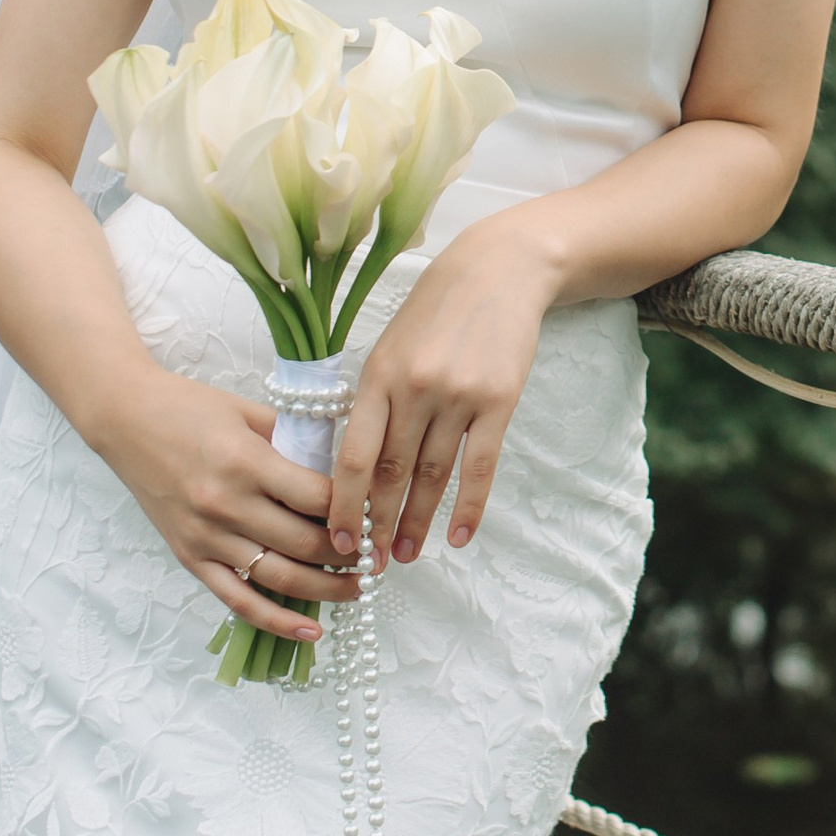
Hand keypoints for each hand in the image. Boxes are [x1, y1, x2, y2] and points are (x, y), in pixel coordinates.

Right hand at [94, 366, 364, 647]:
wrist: (124, 419)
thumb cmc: (187, 407)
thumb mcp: (248, 411)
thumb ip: (293, 439)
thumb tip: (341, 465)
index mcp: (246, 462)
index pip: (319, 498)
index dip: (355, 510)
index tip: (377, 512)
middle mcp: (227, 505)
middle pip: (307, 543)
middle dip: (350, 554)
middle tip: (375, 554)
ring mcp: (207, 537)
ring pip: (281, 578)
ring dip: (328, 590)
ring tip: (358, 588)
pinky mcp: (191, 557)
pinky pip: (238, 600)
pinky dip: (277, 622)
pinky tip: (311, 632)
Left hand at [329, 221, 554, 571]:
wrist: (497, 271)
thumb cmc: (436, 310)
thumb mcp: (389, 346)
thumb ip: (374, 400)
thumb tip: (355, 465)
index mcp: (377, 376)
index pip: (352, 456)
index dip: (343, 505)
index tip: (338, 539)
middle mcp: (414, 389)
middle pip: (392, 473)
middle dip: (378, 524)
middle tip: (370, 564)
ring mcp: (457, 396)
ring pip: (433, 475)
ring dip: (418, 522)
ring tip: (407, 555)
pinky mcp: (498, 402)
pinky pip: (480, 466)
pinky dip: (468, 506)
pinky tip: (458, 536)